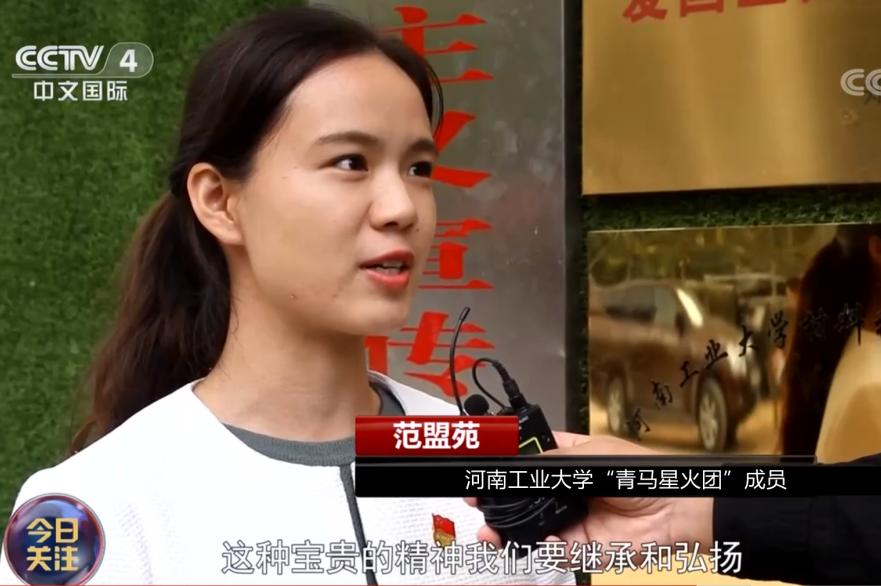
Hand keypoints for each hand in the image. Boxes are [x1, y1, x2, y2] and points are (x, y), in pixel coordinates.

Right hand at [466, 432, 714, 560]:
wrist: (674, 512)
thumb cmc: (639, 473)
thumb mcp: (593, 454)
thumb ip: (554, 458)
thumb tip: (519, 461)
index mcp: (565, 460)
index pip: (527, 461)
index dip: (505, 465)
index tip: (482, 465)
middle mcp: (564, 491)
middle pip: (521, 496)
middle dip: (496, 499)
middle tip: (476, 500)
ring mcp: (568, 520)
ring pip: (527, 527)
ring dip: (505, 529)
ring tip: (489, 530)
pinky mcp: (578, 548)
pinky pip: (549, 551)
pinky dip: (540, 547)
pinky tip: (544, 539)